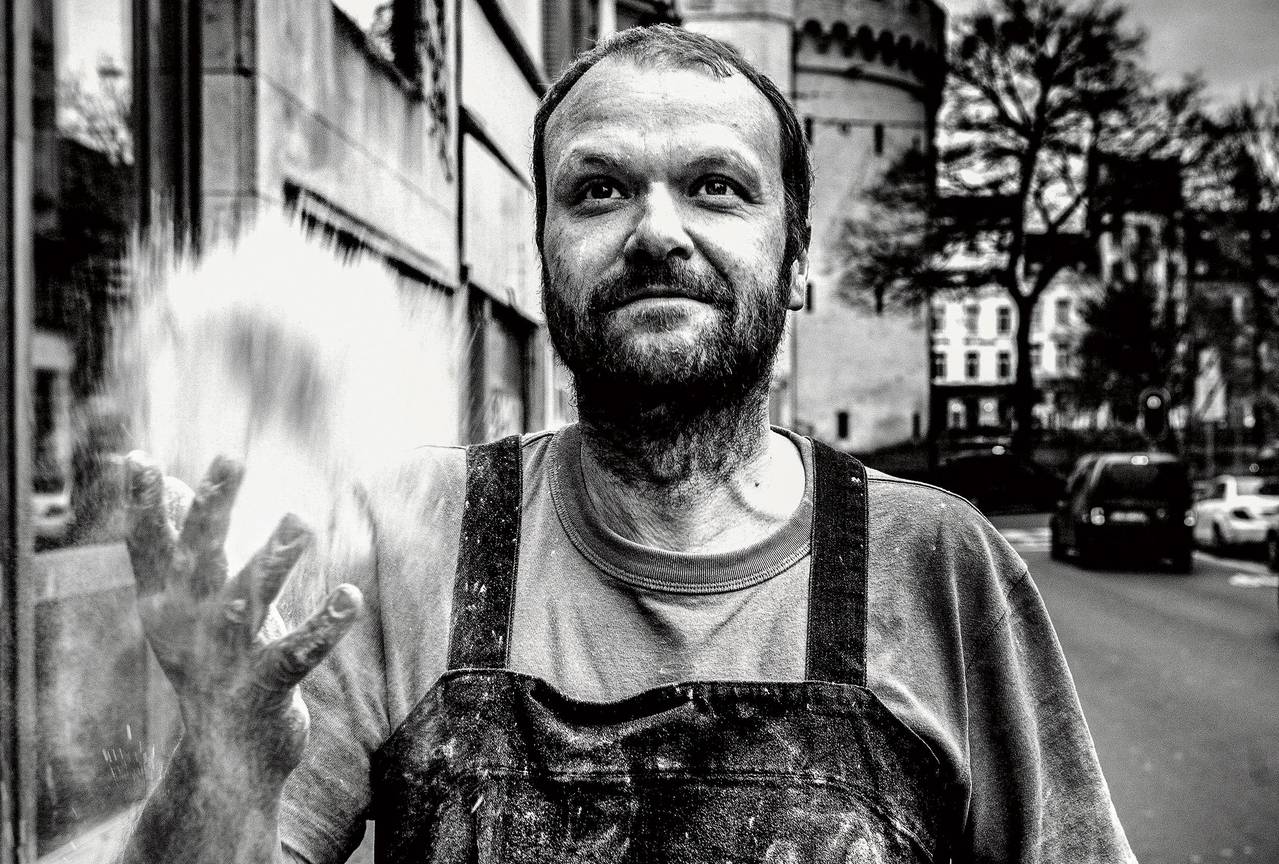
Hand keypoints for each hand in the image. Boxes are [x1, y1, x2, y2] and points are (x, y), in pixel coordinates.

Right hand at [125, 452, 363, 797]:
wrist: (224, 763)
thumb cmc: (212, 664)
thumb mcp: (189, 606)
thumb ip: (179, 545)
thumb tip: (167, 480)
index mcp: (165, 605)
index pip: (149, 547)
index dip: (142, 505)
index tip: (138, 458)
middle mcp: (189, 628)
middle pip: (198, 560)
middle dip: (211, 510)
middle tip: (230, 459)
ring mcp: (224, 659)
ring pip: (248, 601)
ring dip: (273, 560)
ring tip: (297, 518)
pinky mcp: (264, 688)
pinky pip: (298, 653)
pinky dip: (324, 625)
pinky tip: (350, 597)